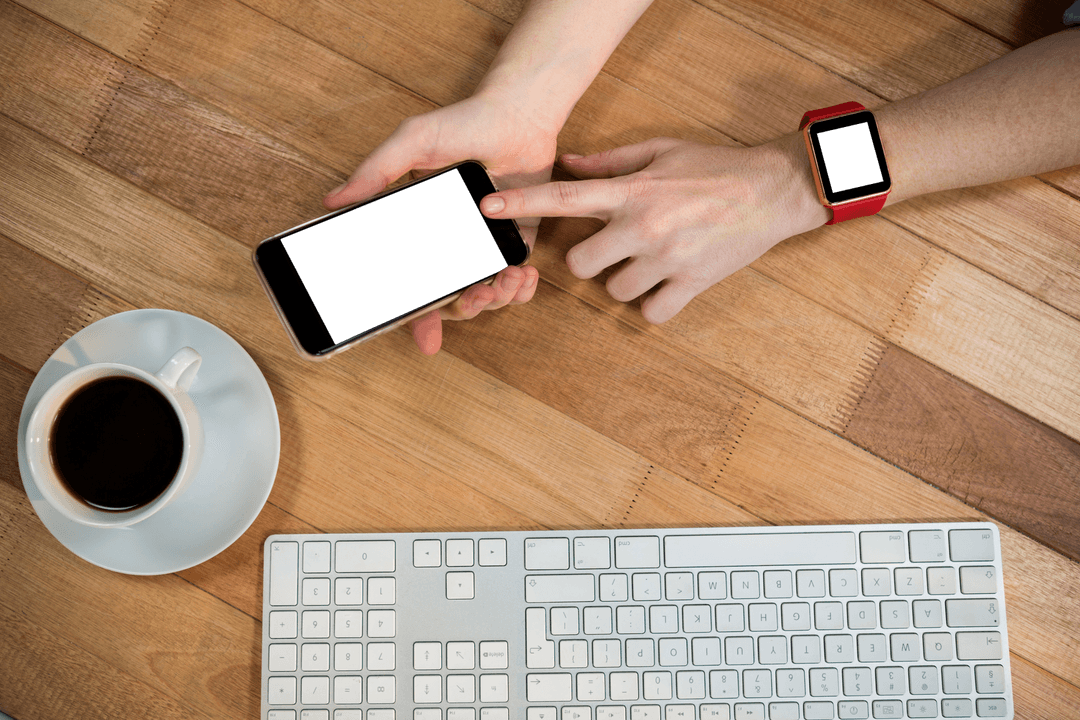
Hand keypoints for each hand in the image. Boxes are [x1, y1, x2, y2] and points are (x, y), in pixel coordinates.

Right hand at [324, 94, 553, 353]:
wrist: (519, 115)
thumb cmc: (465, 123)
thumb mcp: (414, 142)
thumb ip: (378, 171)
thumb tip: (335, 200)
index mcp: (421, 229)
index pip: (414, 283)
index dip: (418, 316)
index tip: (427, 339)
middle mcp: (451, 243)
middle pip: (453, 298)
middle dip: (466, 308)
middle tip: (475, 296)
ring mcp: (484, 244)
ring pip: (486, 294)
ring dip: (497, 298)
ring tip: (505, 281)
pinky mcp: (515, 240)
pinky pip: (517, 279)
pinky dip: (522, 287)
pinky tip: (523, 275)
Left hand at [480, 135, 828, 323]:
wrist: (775, 189)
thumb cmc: (715, 167)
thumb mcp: (660, 150)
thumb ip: (610, 163)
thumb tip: (569, 164)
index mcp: (632, 191)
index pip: (565, 196)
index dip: (522, 203)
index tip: (486, 207)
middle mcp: (643, 225)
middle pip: (581, 265)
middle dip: (590, 260)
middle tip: (613, 247)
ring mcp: (668, 257)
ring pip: (615, 291)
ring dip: (624, 282)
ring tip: (649, 260)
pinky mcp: (693, 282)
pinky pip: (652, 312)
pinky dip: (655, 303)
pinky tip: (667, 282)